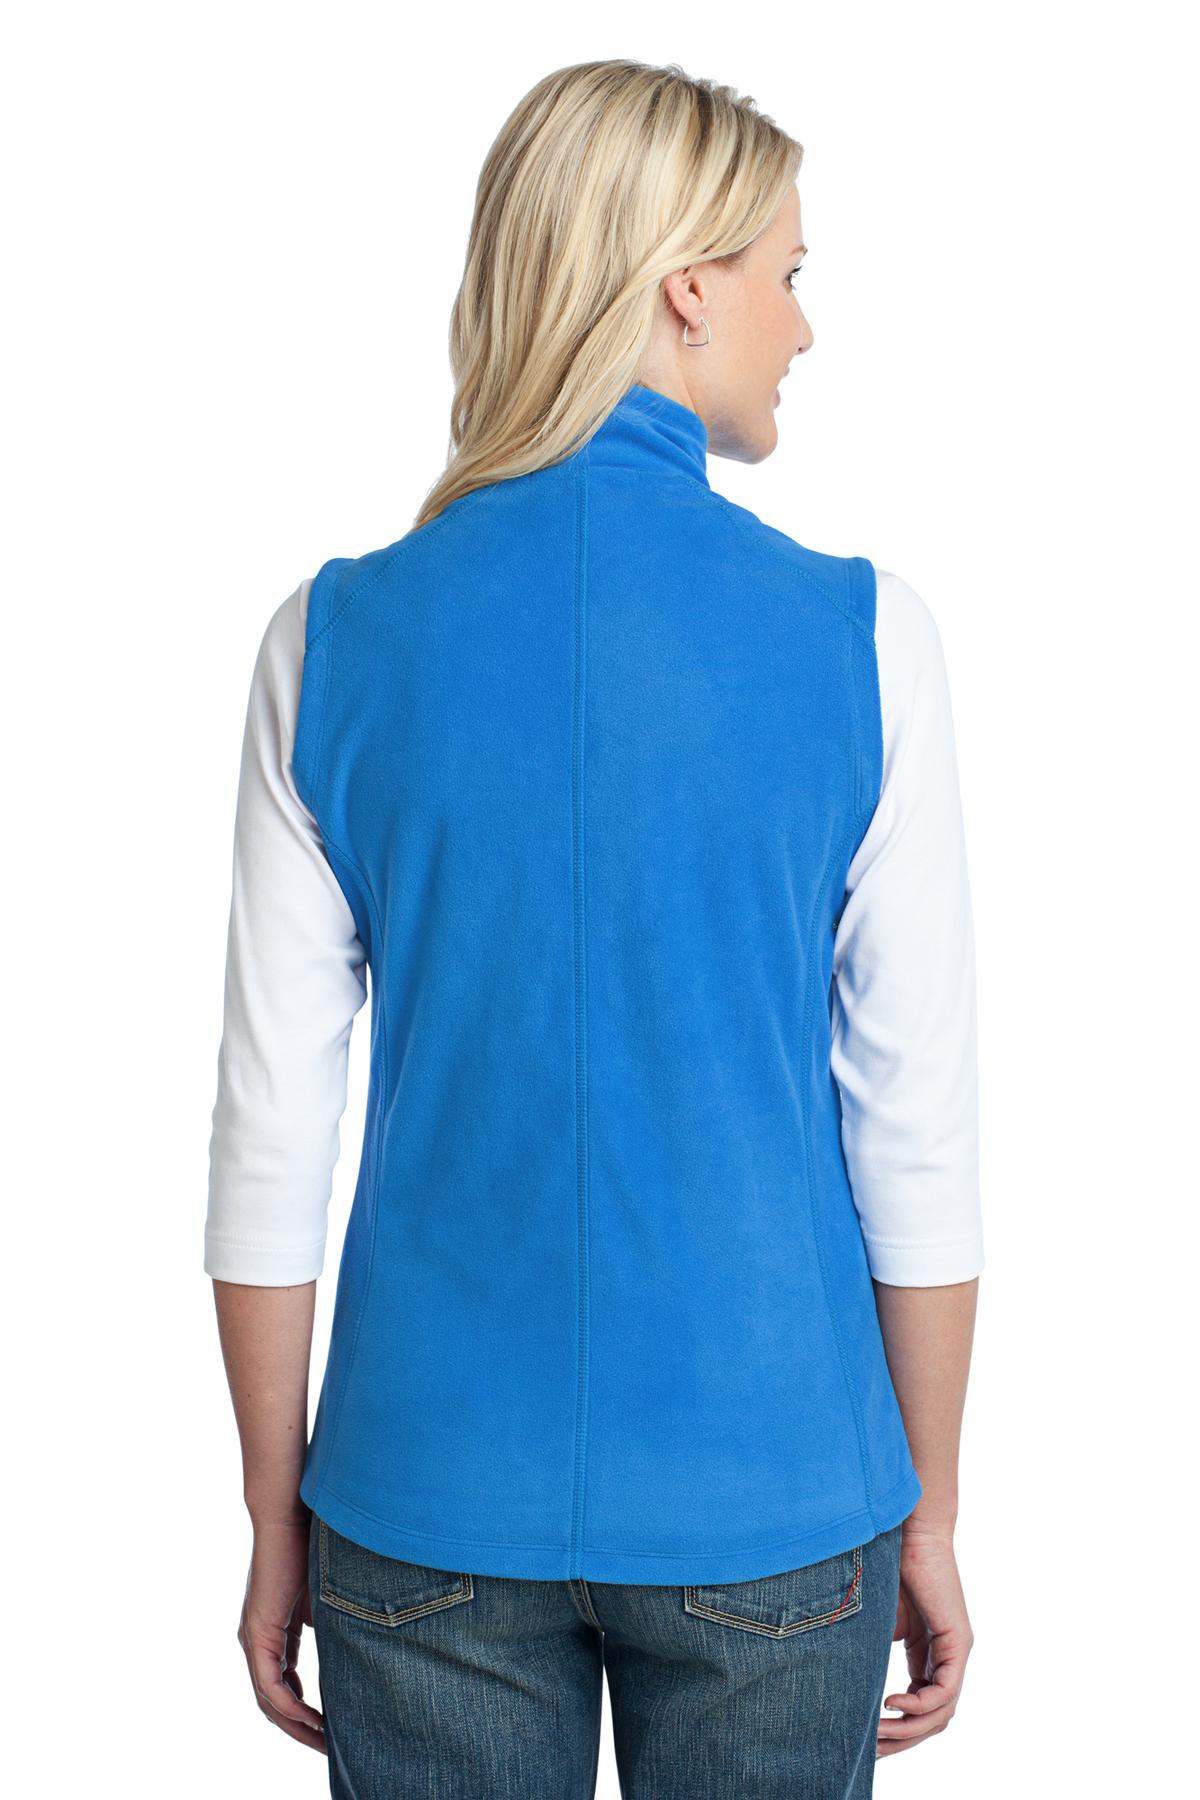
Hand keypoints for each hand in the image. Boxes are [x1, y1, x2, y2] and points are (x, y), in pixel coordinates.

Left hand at [236, 1512, 325, 1752]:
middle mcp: (258, 1642)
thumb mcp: (325, 1597)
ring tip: (324, 1742)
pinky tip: (312, 1719)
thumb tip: (355, 1647)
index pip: (285, 1688)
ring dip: (296, 1726)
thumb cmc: (311, 1546)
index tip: (332, 1730)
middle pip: (274, 1703)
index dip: (305, 1714)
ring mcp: (254, 1638)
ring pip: (270, 1700)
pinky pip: (270, 1684)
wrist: (291, 1514)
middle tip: (329, 1749)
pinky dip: (289, 1706)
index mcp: (273, 1635)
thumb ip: (331, 1625)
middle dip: (302, 1730)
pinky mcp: (258, 1632)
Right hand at [876, 1525, 973, 1756]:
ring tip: (877, 1731)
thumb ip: (872, 1652)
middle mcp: (947, 1657)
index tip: (867, 1739)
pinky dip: (919, 1706)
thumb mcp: (877, 1621)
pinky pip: (945, 1692)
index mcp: (928, 1654)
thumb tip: (848, 1685)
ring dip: (908, 1729)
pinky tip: (891, 1703)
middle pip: (932, 1719)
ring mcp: (956, 1651)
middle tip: (871, 1751)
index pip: (920, 1707)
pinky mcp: (959, 1641)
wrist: (907, 1528)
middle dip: (901, 1740)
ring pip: (941, 1713)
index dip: (896, 1729)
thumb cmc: (887, 1564)